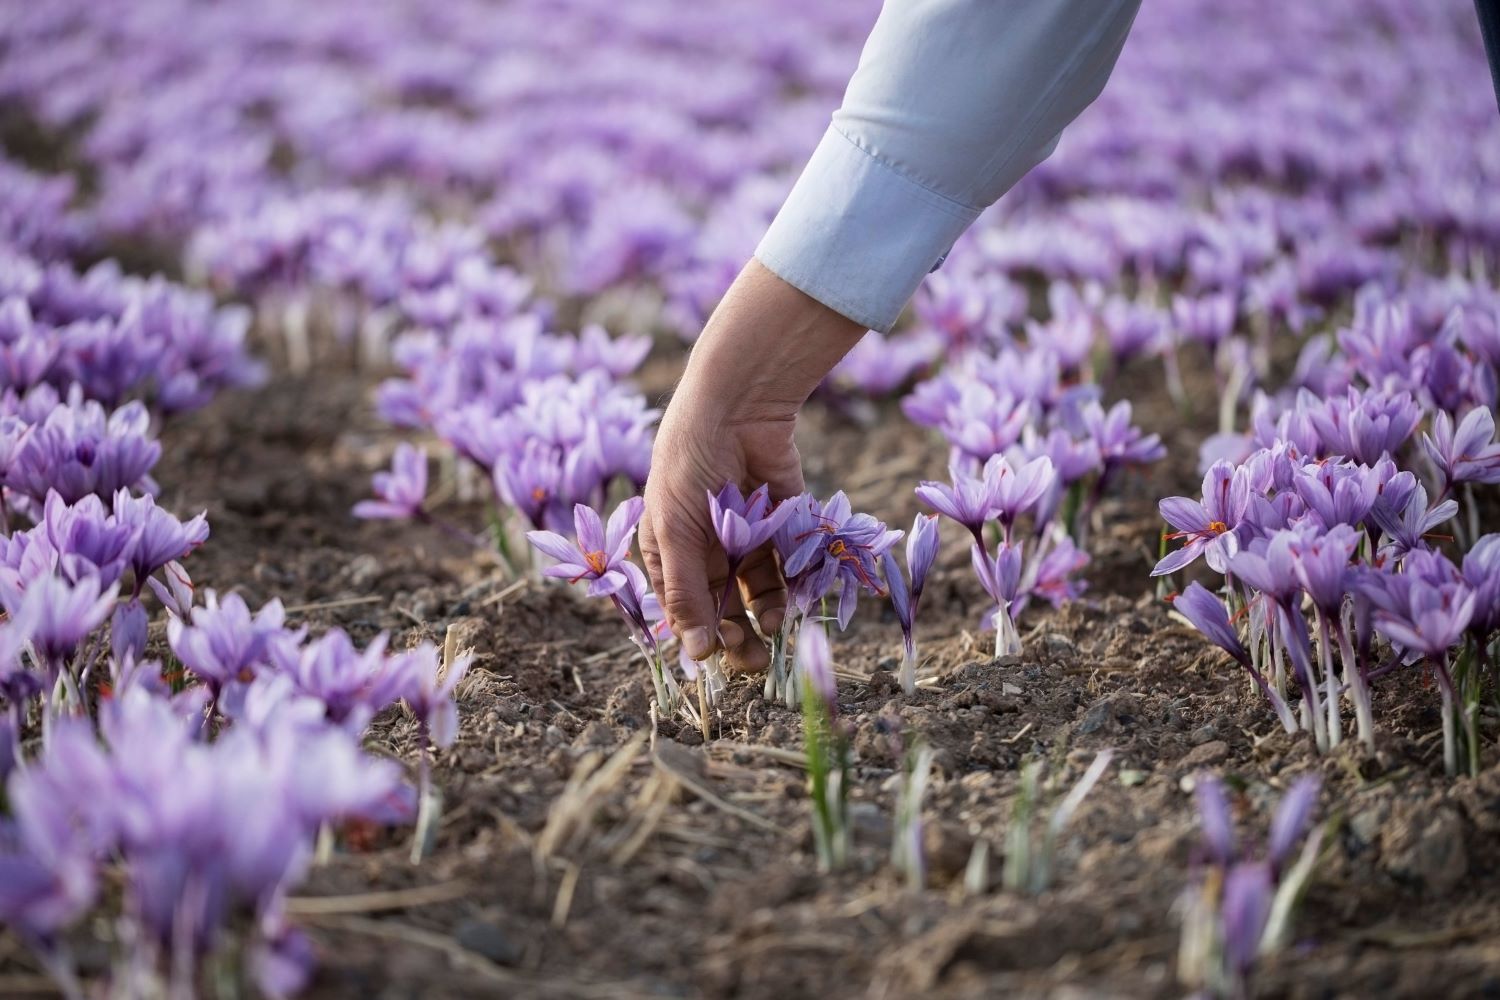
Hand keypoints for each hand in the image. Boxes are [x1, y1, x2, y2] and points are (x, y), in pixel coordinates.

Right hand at [640, 259, 865, 670]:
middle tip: (753, 662)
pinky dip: (790, 585)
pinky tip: (791, 604)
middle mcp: (708, 544)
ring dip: (764, 613)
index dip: (698, 634)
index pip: (683, 605)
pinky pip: (787, 563)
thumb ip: (689, 593)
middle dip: (736, 633)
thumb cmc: (688, 463)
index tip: (716, 661)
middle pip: (722, 603)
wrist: (737, 405)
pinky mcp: (783, 522)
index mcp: (669, 547)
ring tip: (773, 630)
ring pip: (757, 589)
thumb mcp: (676, 530)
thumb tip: (696, 653)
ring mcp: (746, 533)